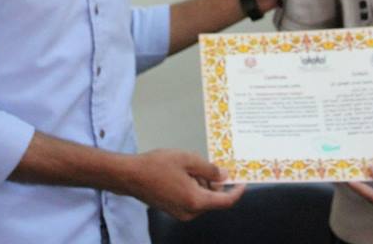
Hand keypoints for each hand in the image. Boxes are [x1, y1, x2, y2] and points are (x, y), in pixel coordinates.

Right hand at [123, 149, 244, 220]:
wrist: (130, 175)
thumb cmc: (156, 166)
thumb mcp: (187, 160)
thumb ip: (209, 169)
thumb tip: (224, 175)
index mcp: (196, 201)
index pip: (225, 201)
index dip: (236, 191)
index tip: (242, 181)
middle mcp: (189, 212)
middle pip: (213, 199)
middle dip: (213, 182)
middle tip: (203, 164)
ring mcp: (180, 213)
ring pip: (201, 199)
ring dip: (201, 183)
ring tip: (187, 167)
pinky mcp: (172, 210)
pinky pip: (191, 200)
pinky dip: (192, 188)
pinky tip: (181, 174)